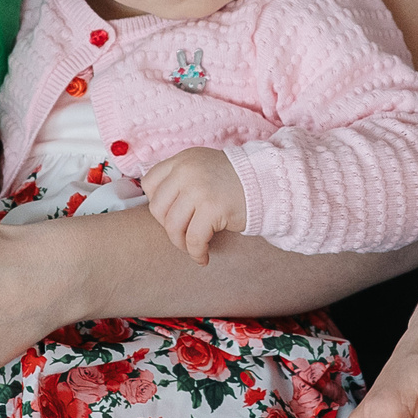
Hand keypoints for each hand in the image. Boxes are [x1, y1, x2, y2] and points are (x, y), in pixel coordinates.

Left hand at [142, 146, 247, 263]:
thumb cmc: (235, 182)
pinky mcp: (212, 207)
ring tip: (193, 248)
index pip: (149, 183)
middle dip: (169, 228)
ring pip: (173, 226)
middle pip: (157, 208)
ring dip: (181, 244)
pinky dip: (196, 253)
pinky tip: (203, 257)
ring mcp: (199, 188)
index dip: (158, 204)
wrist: (267, 183)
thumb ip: (181, 179)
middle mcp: (187, 170)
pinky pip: (194, 239)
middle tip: (184, 235)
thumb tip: (159, 209)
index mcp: (183, 159)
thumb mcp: (204, 168)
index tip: (172, 215)